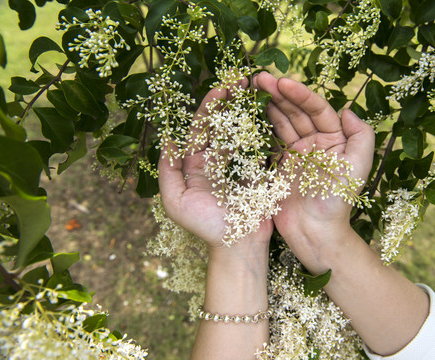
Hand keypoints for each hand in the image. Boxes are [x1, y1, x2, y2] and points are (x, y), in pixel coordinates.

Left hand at [158, 84, 272, 252]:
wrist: (237, 246)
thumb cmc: (205, 226)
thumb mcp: (175, 200)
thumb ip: (167, 170)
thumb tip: (167, 139)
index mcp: (195, 165)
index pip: (200, 129)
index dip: (208, 108)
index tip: (220, 89)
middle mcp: (215, 162)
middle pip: (221, 125)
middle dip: (229, 102)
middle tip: (241, 79)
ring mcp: (238, 166)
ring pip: (240, 131)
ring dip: (246, 110)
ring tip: (255, 88)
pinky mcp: (257, 172)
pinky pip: (258, 146)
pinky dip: (261, 129)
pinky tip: (267, 111)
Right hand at [254, 72, 374, 268]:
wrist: (316, 233)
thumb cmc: (338, 201)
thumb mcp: (358, 167)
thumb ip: (361, 136)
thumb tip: (348, 110)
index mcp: (335, 139)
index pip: (317, 109)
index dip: (300, 94)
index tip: (282, 82)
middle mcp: (315, 142)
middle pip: (297, 111)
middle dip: (279, 93)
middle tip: (259, 77)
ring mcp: (297, 153)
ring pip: (282, 122)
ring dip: (269, 104)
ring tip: (251, 87)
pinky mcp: (281, 165)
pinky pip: (270, 140)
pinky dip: (261, 126)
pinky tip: (249, 112)